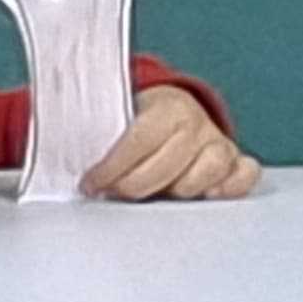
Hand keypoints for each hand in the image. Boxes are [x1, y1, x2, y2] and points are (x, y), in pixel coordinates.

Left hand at [85, 85, 259, 201]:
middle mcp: (198, 122)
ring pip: (206, 174)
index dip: (111, 167)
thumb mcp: (114, 118)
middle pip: (168, 166)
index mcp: (167, 106)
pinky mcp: (235, 163)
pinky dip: (229, 187)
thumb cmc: (136, 122)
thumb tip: (57, 153)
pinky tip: (205, 196)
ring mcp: (219, 143)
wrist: (170, 111)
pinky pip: (244, 176)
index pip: (138, 141)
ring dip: (176, 190)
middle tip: (112, 193)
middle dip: (133, 186)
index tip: (90, 183)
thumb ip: (95, 135)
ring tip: (155, 194)